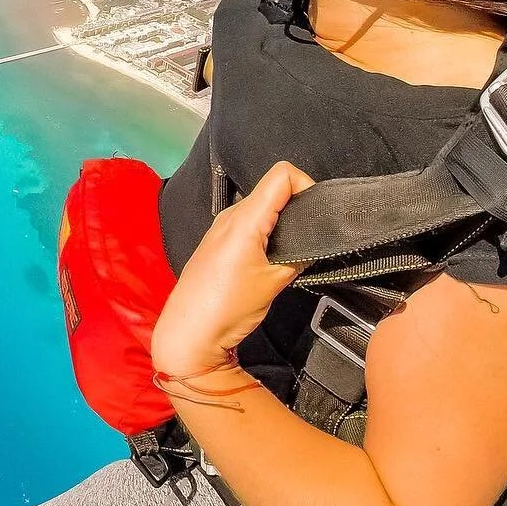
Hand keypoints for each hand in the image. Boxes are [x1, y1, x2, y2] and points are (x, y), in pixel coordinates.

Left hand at [151, 162, 314, 374]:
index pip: (282, 174)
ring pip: (260, 205)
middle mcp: (231, 215)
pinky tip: (270, 257)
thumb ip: (299, 255)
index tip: (317, 211)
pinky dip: (265, 230)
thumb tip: (313, 244)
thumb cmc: (228, 307)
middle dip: (297, 204)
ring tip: (293, 248)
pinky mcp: (217, 240)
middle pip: (273, 188)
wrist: (190, 331)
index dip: (306, 185)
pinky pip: (247, 221)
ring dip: (280, 219)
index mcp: (245, 218)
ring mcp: (221, 226)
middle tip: (311, 233)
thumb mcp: (275, 281)